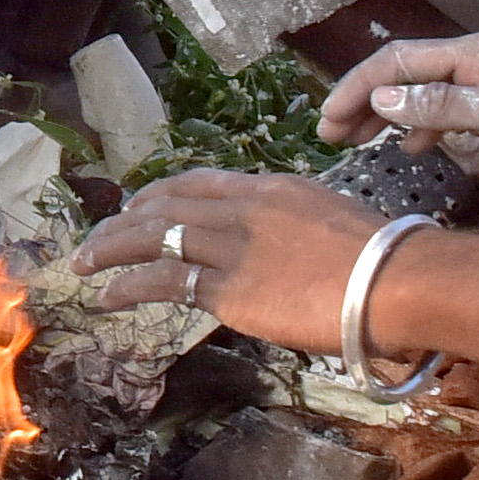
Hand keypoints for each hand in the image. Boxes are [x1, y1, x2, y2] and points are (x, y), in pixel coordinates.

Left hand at [80, 168, 388, 352]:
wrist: (395, 280)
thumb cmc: (385, 261)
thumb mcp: (333, 222)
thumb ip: (298, 229)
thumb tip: (287, 250)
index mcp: (271, 189)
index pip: (202, 183)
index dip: (163, 193)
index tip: (141, 204)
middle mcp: (243, 209)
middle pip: (166, 204)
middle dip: (125, 219)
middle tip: (99, 234)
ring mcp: (231, 246)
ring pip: (152, 237)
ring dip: (110, 248)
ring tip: (83, 262)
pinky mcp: (227, 288)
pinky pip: (163, 281)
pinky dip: (128, 286)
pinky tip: (106, 296)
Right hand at [324, 31, 478, 224]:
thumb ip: (442, 106)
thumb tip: (383, 97)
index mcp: (476, 54)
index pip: (398, 60)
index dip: (358, 87)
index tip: (327, 120)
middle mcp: (478, 68)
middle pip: (404, 76)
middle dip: (364, 101)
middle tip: (330, 135)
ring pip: (422, 98)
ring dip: (387, 117)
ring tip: (358, 143)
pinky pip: (446, 119)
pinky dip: (421, 132)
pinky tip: (412, 151)